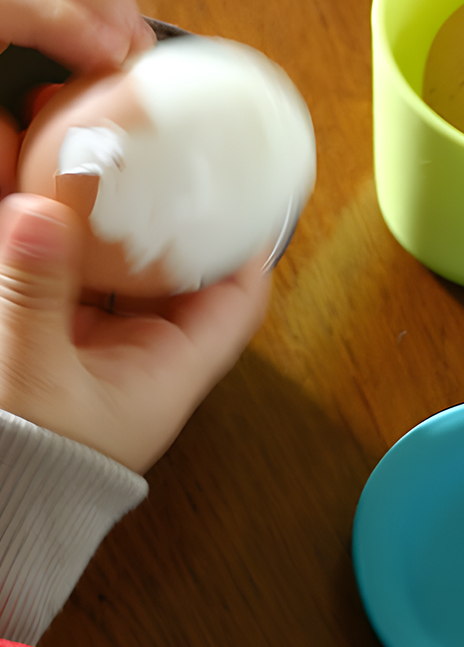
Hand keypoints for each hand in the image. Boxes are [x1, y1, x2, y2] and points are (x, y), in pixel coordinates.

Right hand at [0, 193, 270, 472]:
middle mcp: (151, 358)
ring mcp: (111, 350)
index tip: (246, 203)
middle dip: (181, 229)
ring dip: (127, 237)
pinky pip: (87, 289)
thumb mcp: (34, 374)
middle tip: (174, 176)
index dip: (249, 251)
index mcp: (172, 372)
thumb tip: (39, 216)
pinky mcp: (71, 346)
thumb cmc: (31, 470)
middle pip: (188, 280)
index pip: (239, 302)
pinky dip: (80, 254)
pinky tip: (66, 218)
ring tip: (123, 183)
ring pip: (135, 280)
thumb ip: (36, 292)